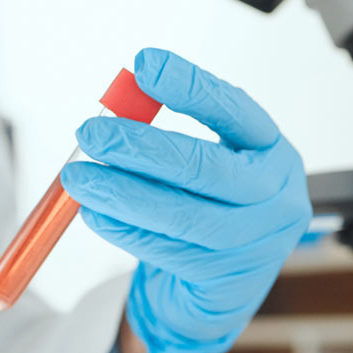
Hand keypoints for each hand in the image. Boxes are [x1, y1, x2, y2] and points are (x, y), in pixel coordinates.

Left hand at [60, 48, 310, 352]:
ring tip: (78, 178)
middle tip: (90, 133)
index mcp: (271, 152)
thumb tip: (112, 110)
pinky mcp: (225, 281)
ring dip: (120, 193)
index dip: (190, 87)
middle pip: (205, 167)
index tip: (144, 64)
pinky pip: (163, 250)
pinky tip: (93, 212)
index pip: (234, 110)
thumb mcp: (205, 166)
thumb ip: (167, 138)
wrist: (225, 289)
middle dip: (140, 148)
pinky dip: (122, 229)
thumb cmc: (209, 210)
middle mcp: (274, 196)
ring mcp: (254, 243)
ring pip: (180, 214)